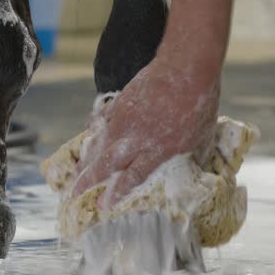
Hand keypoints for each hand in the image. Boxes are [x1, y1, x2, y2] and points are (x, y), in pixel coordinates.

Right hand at [72, 54, 219, 209]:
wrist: (185, 68)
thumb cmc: (200, 103)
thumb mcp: (202, 136)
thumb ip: (190, 153)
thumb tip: (194, 165)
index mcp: (157, 152)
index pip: (131, 178)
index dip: (115, 194)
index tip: (103, 205)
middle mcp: (135, 140)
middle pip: (105, 166)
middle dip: (87, 182)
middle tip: (73, 194)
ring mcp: (124, 121)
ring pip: (99, 145)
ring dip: (85, 161)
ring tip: (75, 173)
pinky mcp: (120, 102)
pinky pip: (102, 119)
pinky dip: (94, 129)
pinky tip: (89, 133)